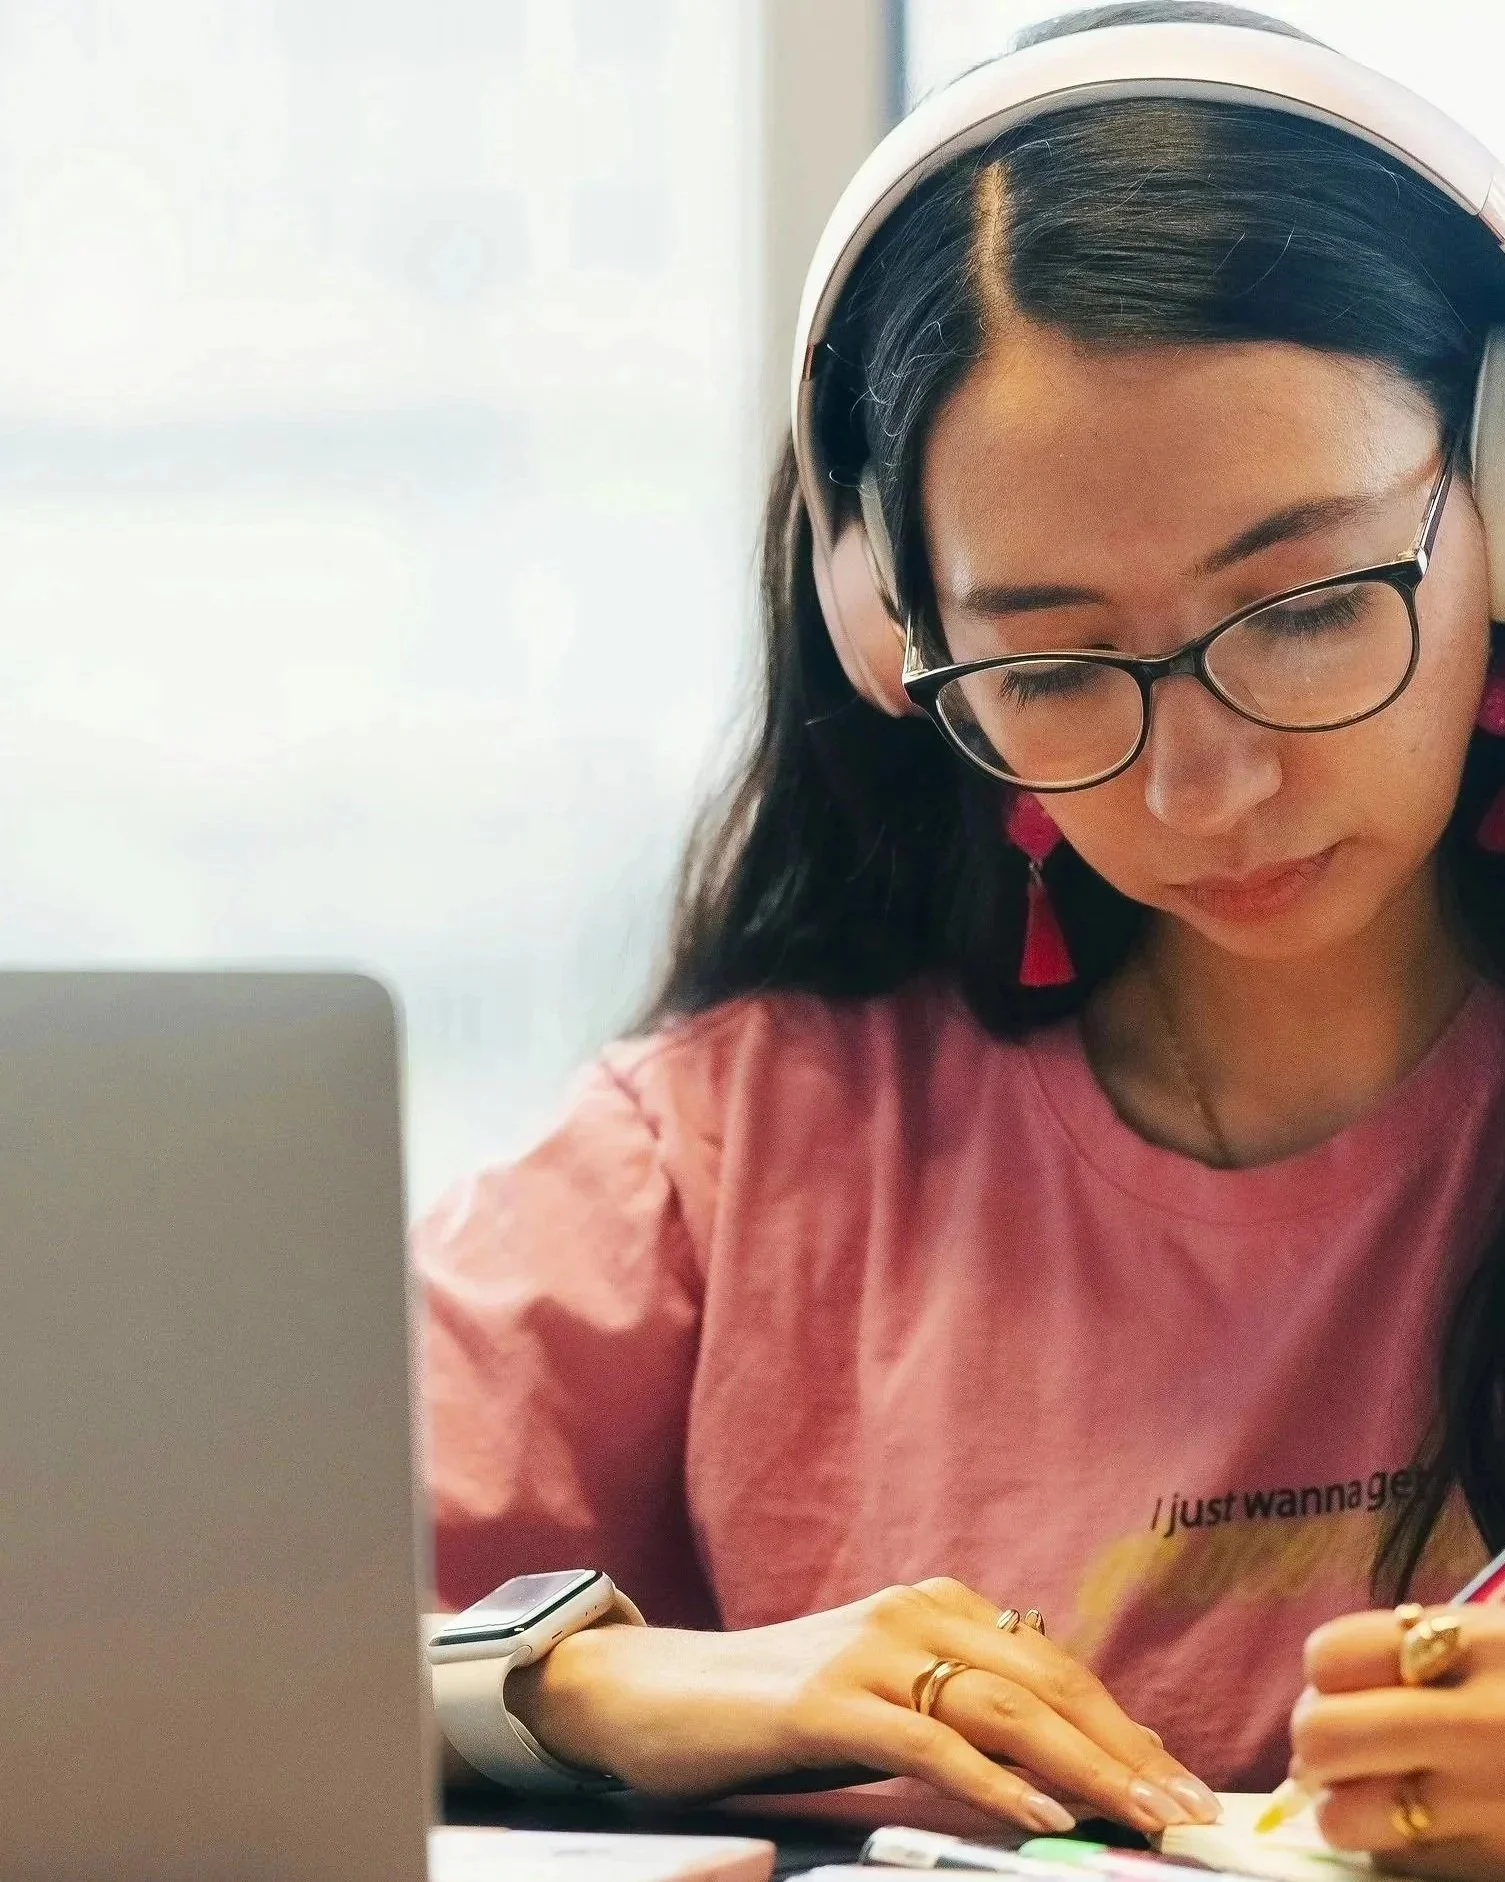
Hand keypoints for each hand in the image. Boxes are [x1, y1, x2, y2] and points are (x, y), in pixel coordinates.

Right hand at [505, 1576, 1219, 1834]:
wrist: (664, 1693)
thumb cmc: (782, 1708)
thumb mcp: (888, 1701)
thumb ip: (963, 1716)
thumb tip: (1065, 1768)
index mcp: (934, 1606)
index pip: (1054, 1669)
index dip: (1125, 1727)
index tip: (1184, 1782)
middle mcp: (912, 1613)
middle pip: (1044, 1683)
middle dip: (1127, 1750)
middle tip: (1191, 1812)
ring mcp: (869, 1651)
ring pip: (1001, 1707)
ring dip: (1084, 1767)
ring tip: (1144, 1818)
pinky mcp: (828, 1701)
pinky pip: (928, 1741)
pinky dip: (993, 1781)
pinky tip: (1041, 1815)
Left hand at [1291, 1605, 1504, 1879]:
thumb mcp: (1500, 1639)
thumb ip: (1423, 1650)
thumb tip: (1327, 1685)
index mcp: (1478, 1646)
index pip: (1332, 1654)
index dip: (1326, 1674)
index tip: (1344, 1685)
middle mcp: (1478, 1724)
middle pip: (1325, 1735)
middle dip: (1318, 1743)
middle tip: (1341, 1747)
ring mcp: (1492, 1803)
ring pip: (1350, 1818)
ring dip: (1346, 1810)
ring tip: (1374, 1797)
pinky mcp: (1501, 1862)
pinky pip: (1407, 1863)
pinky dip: (1397, 1849)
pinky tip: (1426, 1828)